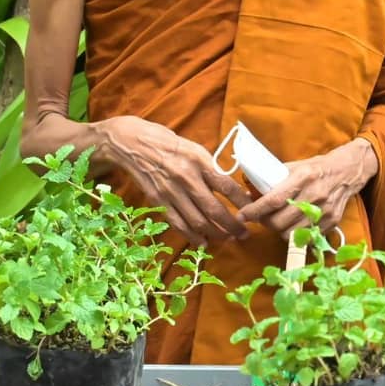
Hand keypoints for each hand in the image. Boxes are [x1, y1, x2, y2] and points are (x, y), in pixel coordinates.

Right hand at [98, 115, 251, 243]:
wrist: (131, 143)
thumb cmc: (167, 143)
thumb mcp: (194, 148)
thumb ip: (211, 167)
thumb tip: (232, 186)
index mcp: (198, 160)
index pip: (227, 185)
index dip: (242, 202)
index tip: (253, 210)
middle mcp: (185, 177)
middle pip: (214, 209)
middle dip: (232, 225)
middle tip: (244, 234)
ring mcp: (170, 191)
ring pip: (197, 220)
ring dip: (216, 234)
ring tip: (228, 238)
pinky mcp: (158, 201)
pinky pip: (178, 223)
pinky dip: (192, 236)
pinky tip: (203, 242)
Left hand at [239, 139, 377, 237]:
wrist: (348, 171)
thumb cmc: (317, 168)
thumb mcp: (295, 166)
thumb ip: (274, 179)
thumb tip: (249, 192)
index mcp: (303, 177)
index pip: (274, 200)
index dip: (255, 210)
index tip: (243, 215)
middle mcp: (315, 194)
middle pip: (280, 221)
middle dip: (265, 222)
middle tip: (261, 218)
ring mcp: (325, 210)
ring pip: (292, 233)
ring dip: (279, 230)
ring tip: (277, 222)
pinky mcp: (332, 221)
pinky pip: (307, 237)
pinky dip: (296, 234)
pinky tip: (294, 225)